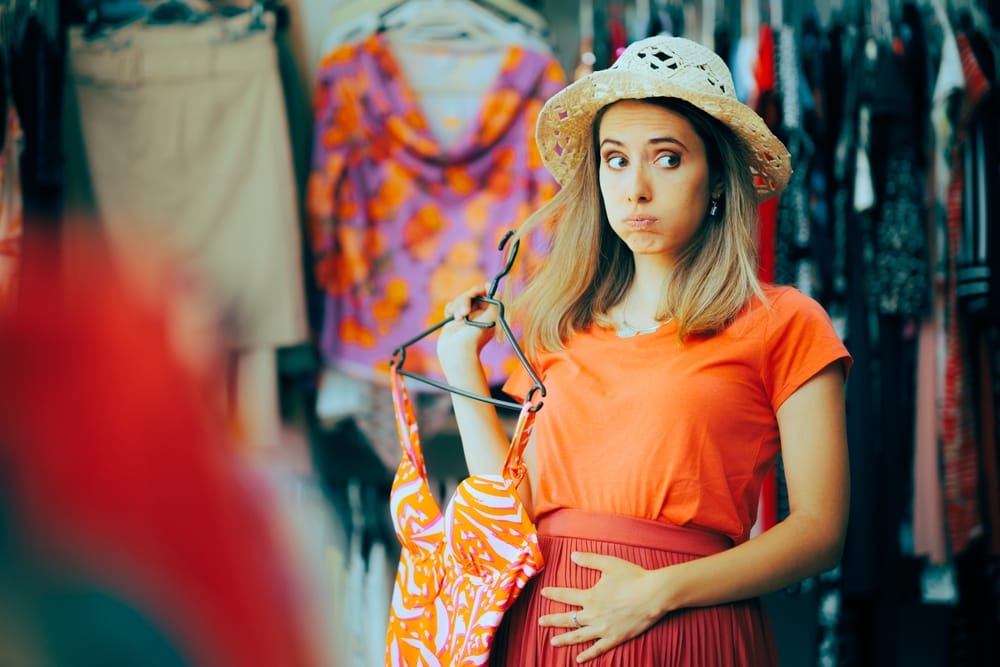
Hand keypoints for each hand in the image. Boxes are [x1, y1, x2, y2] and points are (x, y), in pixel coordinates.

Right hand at [437, 283, 497, 372]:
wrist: (457, 351)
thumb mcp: (492, 317)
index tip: (479, 289)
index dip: (481, 290)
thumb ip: (495, 300)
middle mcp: (477, 314)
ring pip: (459, 299)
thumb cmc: (476, 336)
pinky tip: (452, 318)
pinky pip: (450, 306)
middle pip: (471, 295)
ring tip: (459, 319)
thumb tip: (493, 287)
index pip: (485, 295)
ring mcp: (465, 316)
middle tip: (465, 312)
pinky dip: (450, 309)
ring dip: (458, 306)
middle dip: (466, 300)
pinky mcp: (453, 319)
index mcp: (488, 313)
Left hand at [538, 552, 667, 662]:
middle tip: (540, 622)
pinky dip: (587, 655)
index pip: (566, 595)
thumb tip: (572, 555)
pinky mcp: (615, 638)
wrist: (654, 595)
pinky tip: (578, 659)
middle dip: (552, 620)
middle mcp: (593, 615)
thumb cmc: (633, 577)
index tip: (543, 593)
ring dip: (564, 639)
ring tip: (552, 641)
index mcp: (590, 597)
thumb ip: (589, 559)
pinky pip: (597, 648)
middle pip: (567, 619)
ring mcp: (603, 628)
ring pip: (578, 636)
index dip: (553, 594)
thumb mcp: (609, 563)